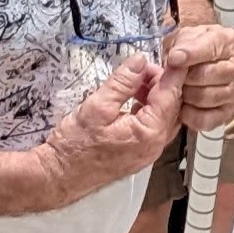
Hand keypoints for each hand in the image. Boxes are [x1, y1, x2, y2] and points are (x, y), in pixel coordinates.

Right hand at [39, 55, 185, 202]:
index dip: (171, 72)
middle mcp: (156, 144)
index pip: (171, 95)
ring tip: (135, 81)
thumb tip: (140, 62)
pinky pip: (155, 127)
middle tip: (143, 68)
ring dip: (155, 96)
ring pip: (165, 116)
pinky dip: (149, 110)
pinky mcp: (140, 153)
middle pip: (172, 106)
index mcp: (150, 132)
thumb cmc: (75, 145)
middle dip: (162, 83)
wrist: (60, 176)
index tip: (170, 56)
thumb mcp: (97, 106)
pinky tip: (134, 99)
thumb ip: (122, 83)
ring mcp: (149, 151)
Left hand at [166, 22, 233, 132]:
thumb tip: (176, 59)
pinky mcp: (228, 113)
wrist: (202, 63)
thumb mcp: (186, 35)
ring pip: (203, 98)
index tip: (173, 58)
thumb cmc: (193, 47)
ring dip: (185, 95)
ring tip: (181, 88)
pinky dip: (190, 115)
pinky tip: (185, 105)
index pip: (209, 49)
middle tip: (176, 75)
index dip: (190, 55)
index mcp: (229, 42)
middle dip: (183, 77)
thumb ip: (181, 44)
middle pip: (204, 76)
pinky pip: (205, 120)